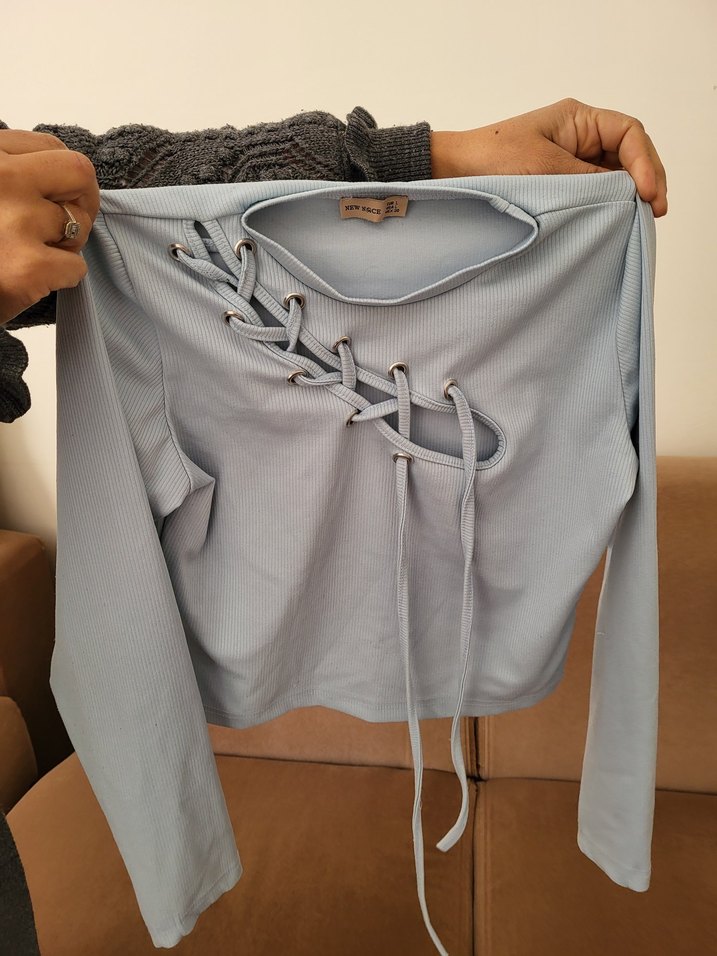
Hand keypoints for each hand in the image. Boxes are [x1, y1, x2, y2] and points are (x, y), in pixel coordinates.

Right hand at [0, 130, 99, 325]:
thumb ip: (10, 171)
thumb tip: (59, 177)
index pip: (49, 147)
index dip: (60, 177)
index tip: (52, 196)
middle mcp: (0, 177)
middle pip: (79, 173)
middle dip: (83, 201)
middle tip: (66, 223)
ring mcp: (16, 220)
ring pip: (80, 224)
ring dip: (67, 244)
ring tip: (34, 252)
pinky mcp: (27, 267)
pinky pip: (76, 267)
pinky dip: (63, 277)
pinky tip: (33, 279)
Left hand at [431, 98, 667, 217]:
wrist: (455, 172)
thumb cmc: (492, 160)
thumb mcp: (545, 168)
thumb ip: (587, 181)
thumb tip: (623, 196)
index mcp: (579, 120)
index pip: (628, 134)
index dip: (644, 162)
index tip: (645, 192)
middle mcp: (580, 137)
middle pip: (629, 155)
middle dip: (645, 181)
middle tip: (655, 212)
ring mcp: (572, 161)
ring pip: (615, 176)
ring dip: (629, 196)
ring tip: (639, 221)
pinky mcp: (561, 184)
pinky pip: (594, 192)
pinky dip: (607, 206)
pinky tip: (614, 223)